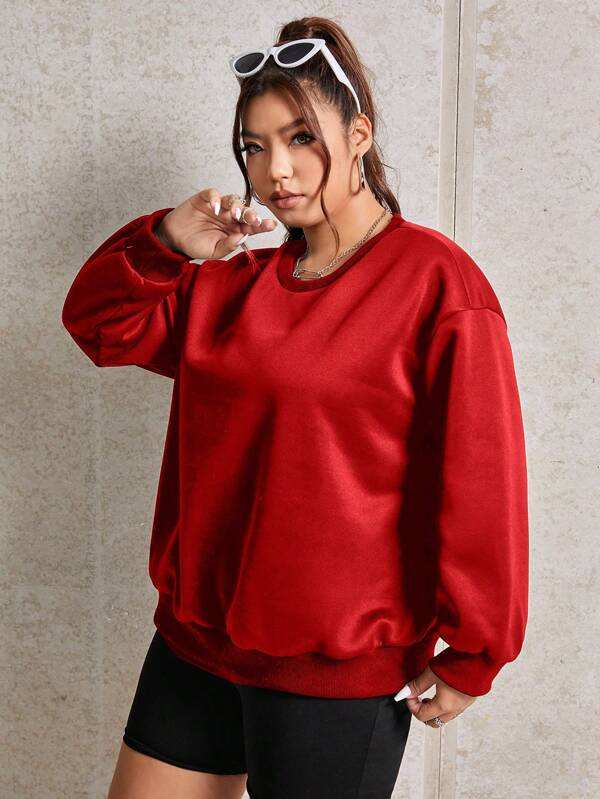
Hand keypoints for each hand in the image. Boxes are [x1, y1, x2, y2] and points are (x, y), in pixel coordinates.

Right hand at [158, 188, 277, 260]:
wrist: (175, 240)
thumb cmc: (196, 246)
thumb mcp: (214, 251)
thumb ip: (228, 245)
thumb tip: (242, 236)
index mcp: (235, 229)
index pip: (251, 226)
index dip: (262, 225)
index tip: (271, 225)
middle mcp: (229, 216)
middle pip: (245, 211)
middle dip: (251, 214)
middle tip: (254, 220)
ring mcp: (218, 207)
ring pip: (232, 200)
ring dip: (236, 205)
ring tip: (235, 214)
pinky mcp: (204, 199)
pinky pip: (212, 193)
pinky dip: (215, 198)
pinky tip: (215, 207)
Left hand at [397, 666, 475, 725]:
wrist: (480, 656)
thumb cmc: (457, 662)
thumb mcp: (432, 672)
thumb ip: (418, 684)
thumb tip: (406, 692)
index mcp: (445, 705)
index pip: (422, 716)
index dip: (412, 706)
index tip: (409, 694)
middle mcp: (456, 709)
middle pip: (434, 722)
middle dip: (423, 712)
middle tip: (418, 698)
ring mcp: (465, 705)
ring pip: (445, 717)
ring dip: (434, 710)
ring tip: (430, 694)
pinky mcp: (470, 699)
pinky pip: (454, 710)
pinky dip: (444, 706)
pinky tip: (442, 691)